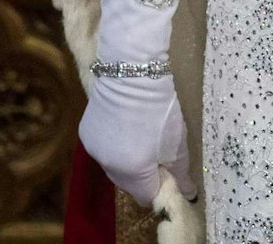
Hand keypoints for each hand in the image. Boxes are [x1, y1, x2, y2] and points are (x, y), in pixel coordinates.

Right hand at [78, 71, 194, 204]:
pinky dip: (115, 145)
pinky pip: (103, 149)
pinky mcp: (85, 135)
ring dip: (128, 160)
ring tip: (142, 136)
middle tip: (158, 152)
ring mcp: (94, 151)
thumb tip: (187, 192)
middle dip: (144, 175)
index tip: (170, 172)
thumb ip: (180, 172)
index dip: (161, 186)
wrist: (132, 76)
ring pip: (114, 166)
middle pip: (129, 183)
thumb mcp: (177, 142)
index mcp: (132, 172)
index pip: (147, 196)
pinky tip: (126, 127)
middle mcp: (108, 166)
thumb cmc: (160, 110)